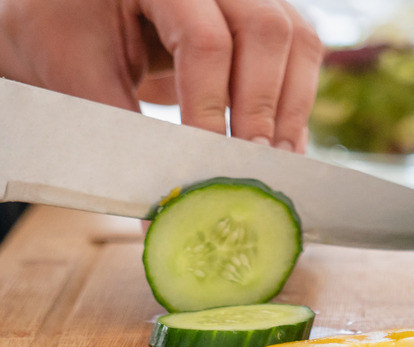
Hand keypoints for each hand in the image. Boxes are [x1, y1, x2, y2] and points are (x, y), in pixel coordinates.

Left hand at [0, 0, 321, 152]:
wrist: (83, 11)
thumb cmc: (71, 35)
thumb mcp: (81, 79)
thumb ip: (125, 142)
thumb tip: (161, 219)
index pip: (203, 41)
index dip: (211, 107)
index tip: (207, 164)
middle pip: (265, 31)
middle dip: (262, 106)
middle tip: (251, 164)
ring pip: (297, 39)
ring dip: (290, 106)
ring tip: (275, 161)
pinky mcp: (268, 11)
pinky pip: (302, 50)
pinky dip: (296, 100)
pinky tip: (282, 142)